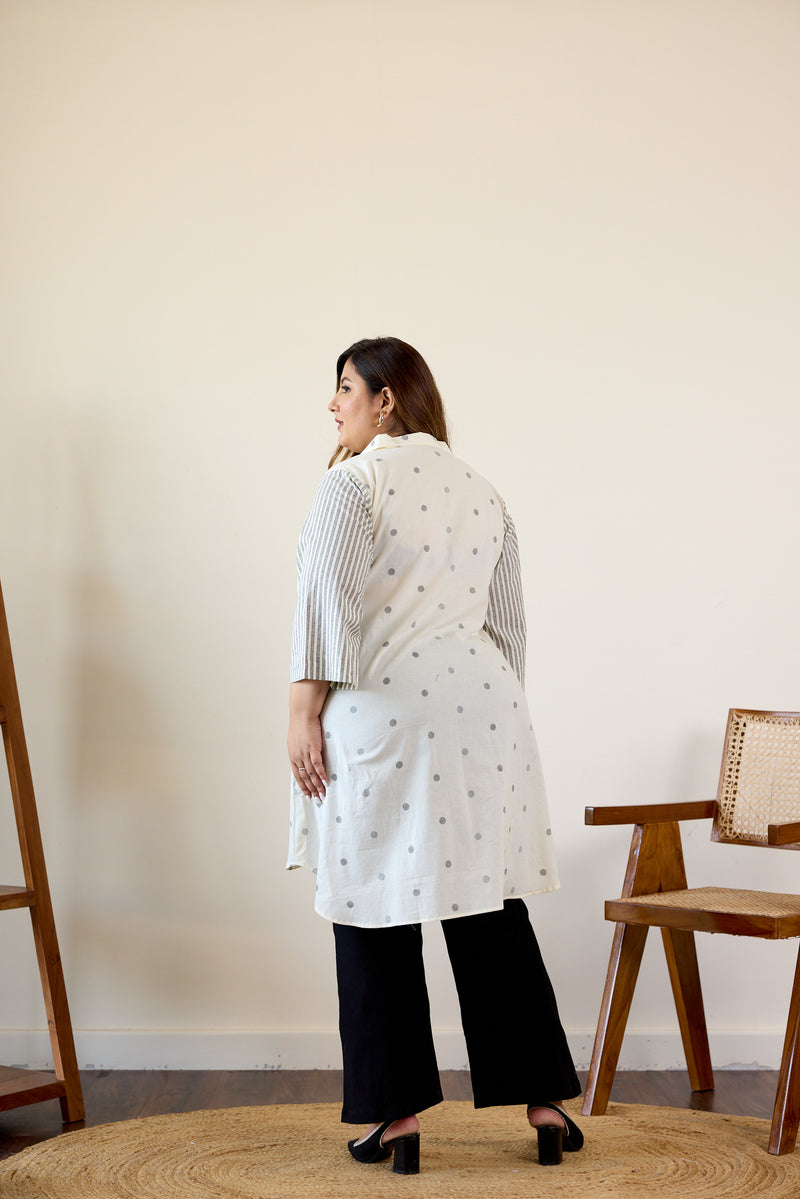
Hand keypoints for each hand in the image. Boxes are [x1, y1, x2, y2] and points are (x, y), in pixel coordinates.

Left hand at [288, 680, 329, 803]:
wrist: (302, 714)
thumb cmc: (300, 725)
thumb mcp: (296, 740)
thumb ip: (299, 751)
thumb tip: (303, 758)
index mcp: (293, 756)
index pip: (298, 775)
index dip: (303, 786)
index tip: (308, 795)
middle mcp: (297, 757)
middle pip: (305, 777)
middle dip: (311, 790)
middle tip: (317, 799)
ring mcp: (305, 754)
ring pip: (311, 774)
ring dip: (317, 785)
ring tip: (323, 794)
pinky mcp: (313, 749)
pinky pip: (317, 765)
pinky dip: (321, 774)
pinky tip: (325, 782)